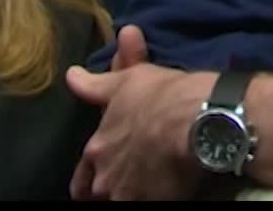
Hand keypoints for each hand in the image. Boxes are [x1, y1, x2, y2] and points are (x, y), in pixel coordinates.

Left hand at [64, 25, 215, 199]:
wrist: (200, 118)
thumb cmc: (163, 97)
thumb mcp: (127, 82)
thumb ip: (95, 85)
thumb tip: (72, 75)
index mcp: (97, 148)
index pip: (81, 179)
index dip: (91, 175)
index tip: (103, 172)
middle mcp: (105, 177)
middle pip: (98, 193)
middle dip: (110, 187)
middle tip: (128, 179)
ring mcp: (128, 193)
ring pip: (122, 199)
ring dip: (133, 192)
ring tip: (152, 183)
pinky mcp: (153, 202)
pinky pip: (149, 202)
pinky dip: (155, 196)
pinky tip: (169, 189)